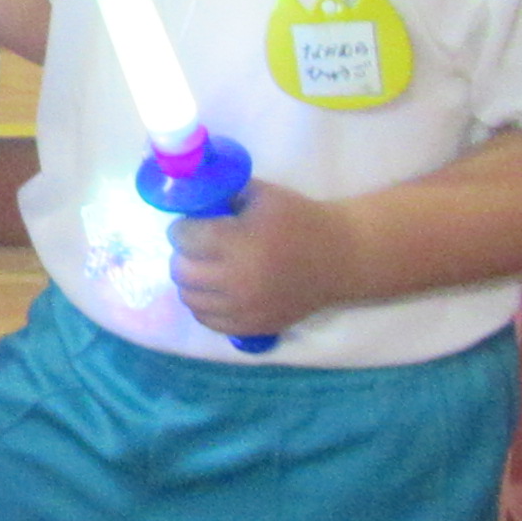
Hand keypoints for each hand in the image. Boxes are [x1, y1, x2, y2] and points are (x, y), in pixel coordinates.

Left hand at [166, 181, 360, 337]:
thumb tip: (189, 198)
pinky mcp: (253, 326)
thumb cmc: (299, 220)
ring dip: (191, 281)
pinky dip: (204, 305)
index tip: (191, 226)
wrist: (340, 257)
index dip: (182, 228)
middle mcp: (237, 280)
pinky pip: (208, 321)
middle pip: (181, 271)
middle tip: (196, 248)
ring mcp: (244, 308)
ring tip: (206, 269)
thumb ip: (221, 194)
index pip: (183, 238)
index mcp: (238, 242)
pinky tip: (216, 291)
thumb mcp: (260, 194)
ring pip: (190, 298)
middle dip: (183, 255)